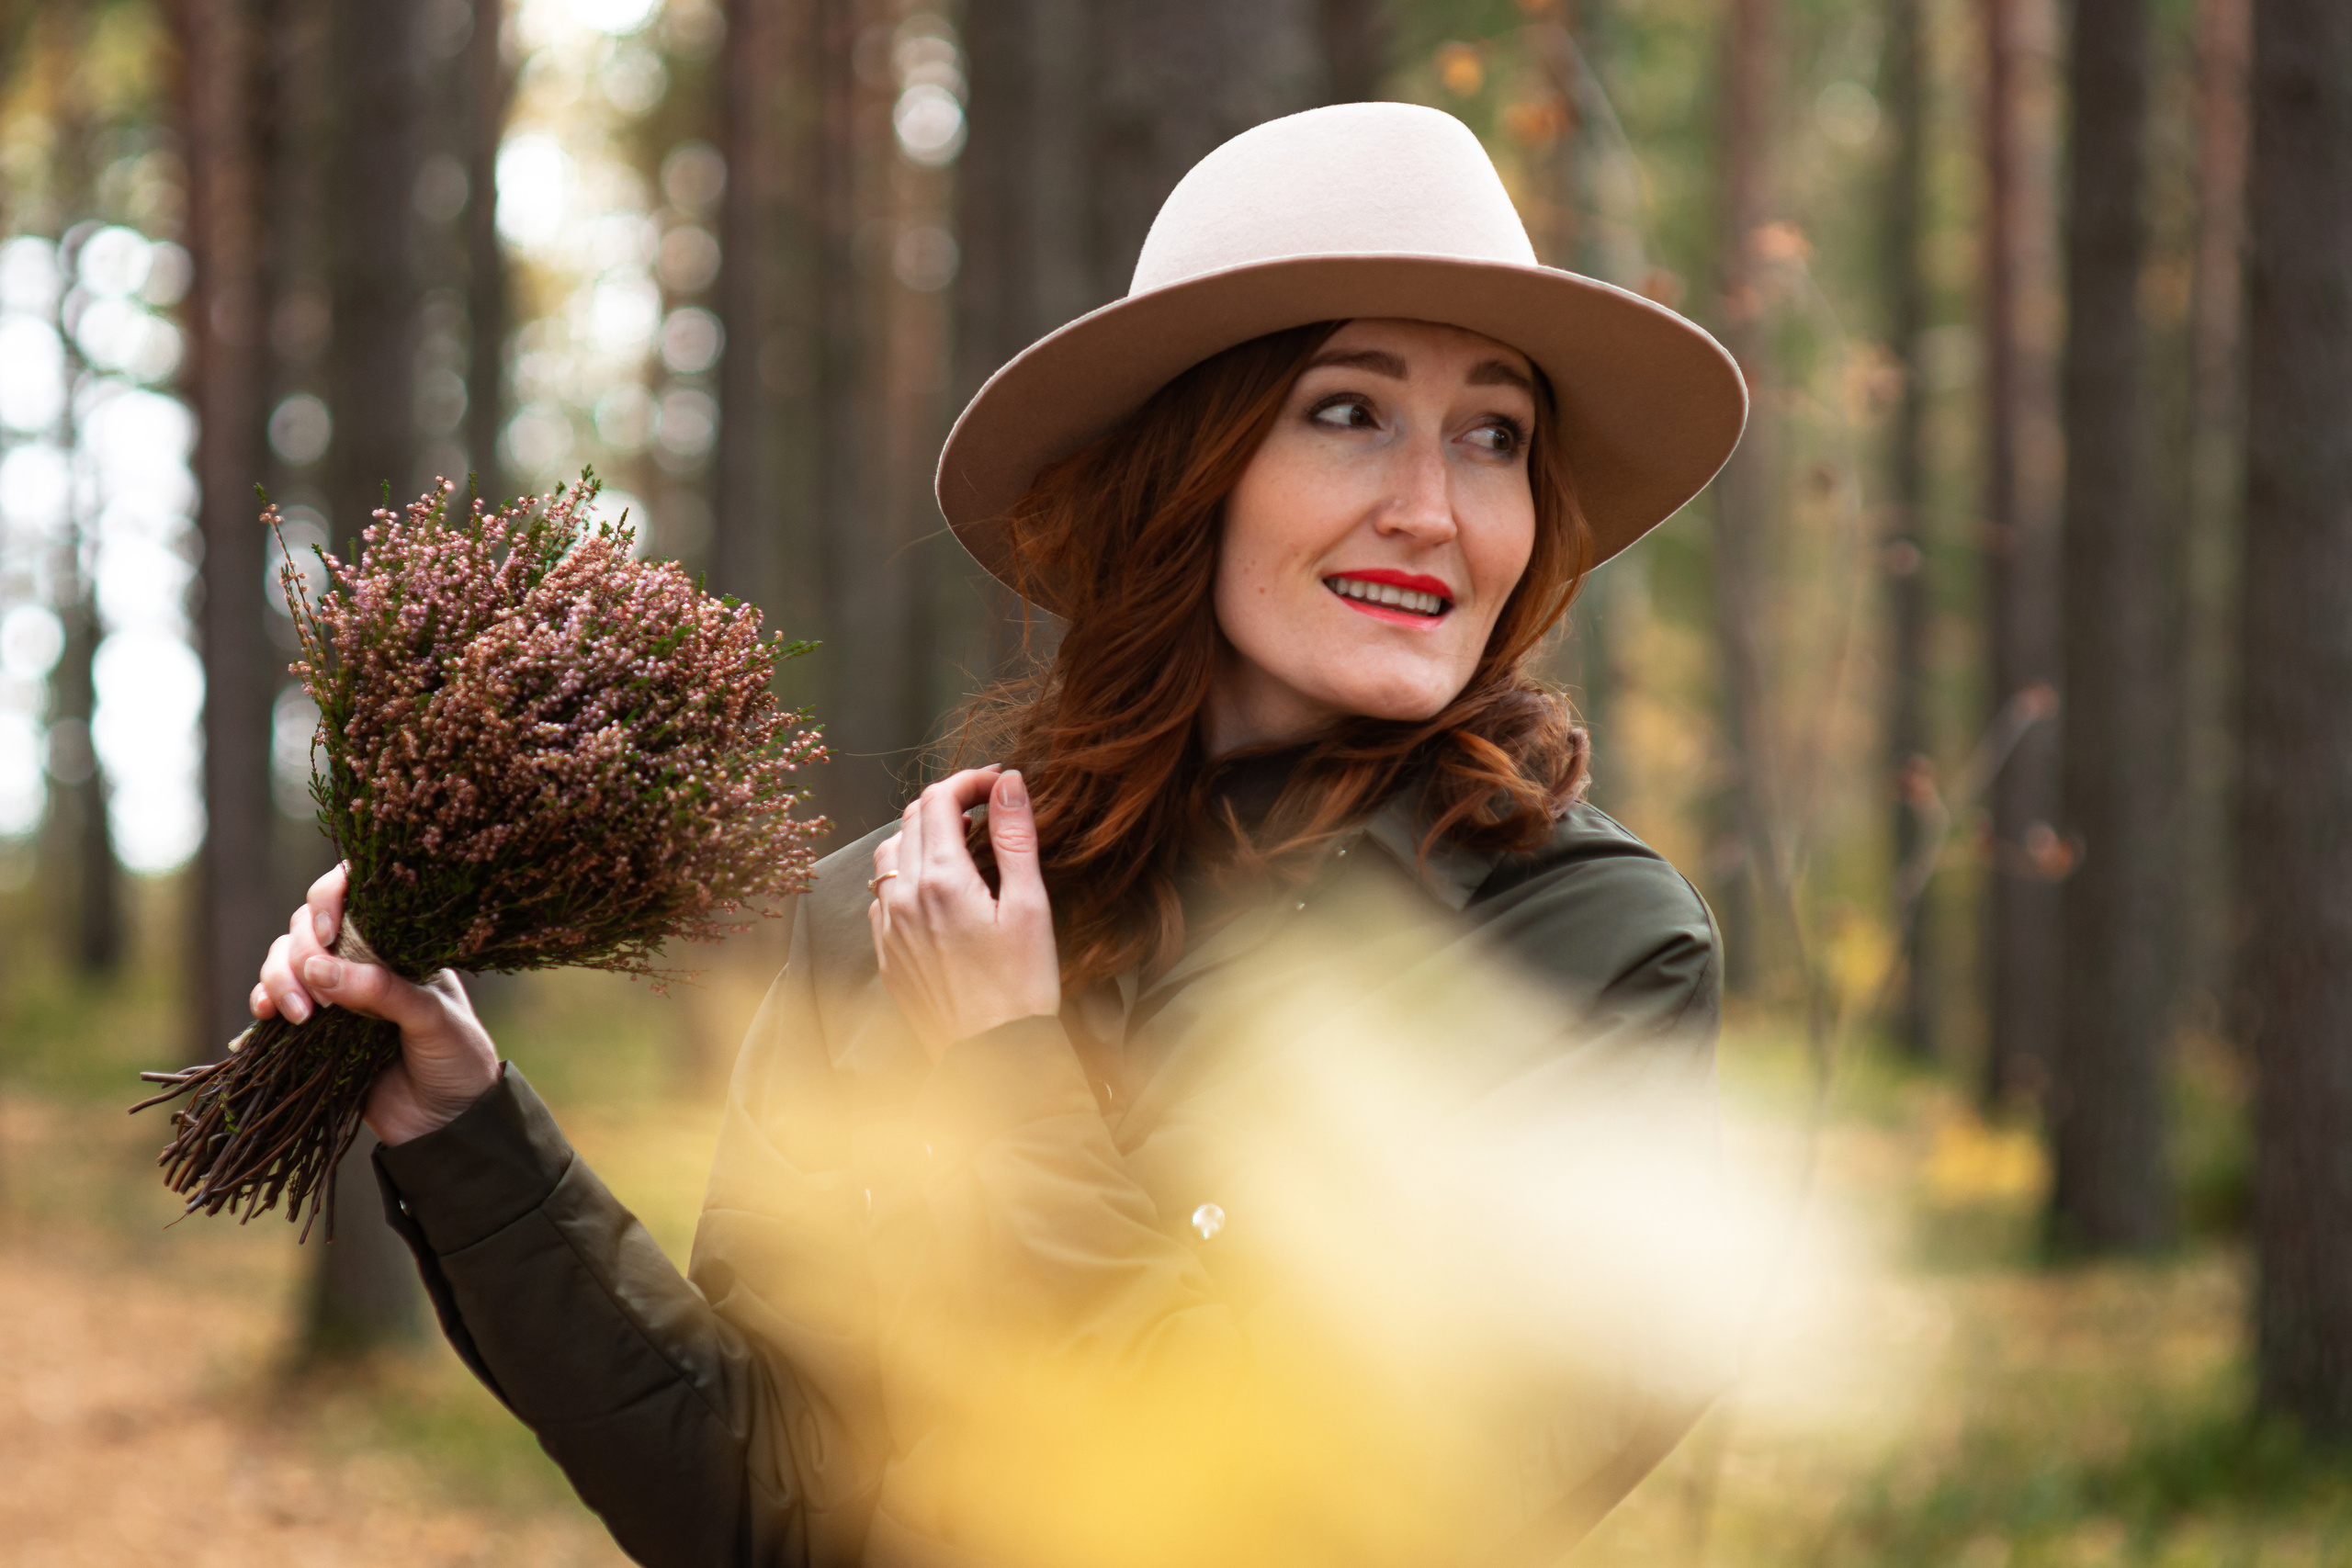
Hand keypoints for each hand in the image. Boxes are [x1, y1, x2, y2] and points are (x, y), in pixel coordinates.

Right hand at [252, 862, 500, 1146]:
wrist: (449, 1124)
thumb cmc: (458, 1061)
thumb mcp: (434, 1020)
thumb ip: (383, 992)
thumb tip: (318, 969)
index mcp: (402, 943)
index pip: (358, 892)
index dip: (331, 895)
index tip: (330, 931)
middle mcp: (365, 958)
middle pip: (308, 925)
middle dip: (300, 952)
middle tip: (317, 999)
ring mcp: (336, 991)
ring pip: (285, 958)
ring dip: (278, 978)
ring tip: (300, 1016)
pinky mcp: (313, 1027)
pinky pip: (273, 999)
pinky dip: (262, 1000)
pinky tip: (264, 1016)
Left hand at [869, 767, 1060, 1057]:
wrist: (994, 1057)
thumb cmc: (1021, 986)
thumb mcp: (1030, 905)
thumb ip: (1016, 838)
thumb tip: (1009, 784)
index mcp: (940, 880)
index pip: (939, 800)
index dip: (969, 780)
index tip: (999, 783)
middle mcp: (903, 899)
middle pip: (911, 820)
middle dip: (948, 802)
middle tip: (987, 808)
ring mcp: (888, 928)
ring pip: (889, 855)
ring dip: (922, 836)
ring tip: (962, 844)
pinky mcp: (887, 955)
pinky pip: (883, 896)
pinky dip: (907, 876)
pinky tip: (939, 890)